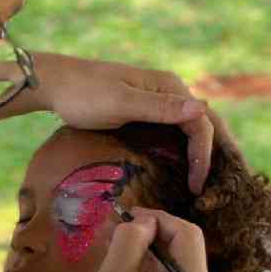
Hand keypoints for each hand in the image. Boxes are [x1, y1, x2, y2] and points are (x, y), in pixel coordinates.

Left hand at [29, 53, 230, 193]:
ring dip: (200, 152)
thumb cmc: (83, 94)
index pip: (200, 123)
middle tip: (216, 186)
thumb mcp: (121, 102)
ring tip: (204, 182)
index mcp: (169, 86)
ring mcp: (157, 100)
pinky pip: (172, 130)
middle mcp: (169, 91)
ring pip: (189, 128)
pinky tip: (183, 168)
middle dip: (214, 153)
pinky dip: (182, 149)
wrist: (54, 84)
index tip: (197, 186)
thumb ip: (160, 108)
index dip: (204, 155)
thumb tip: (202, 109)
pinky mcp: (143, 110)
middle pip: (202, 123)